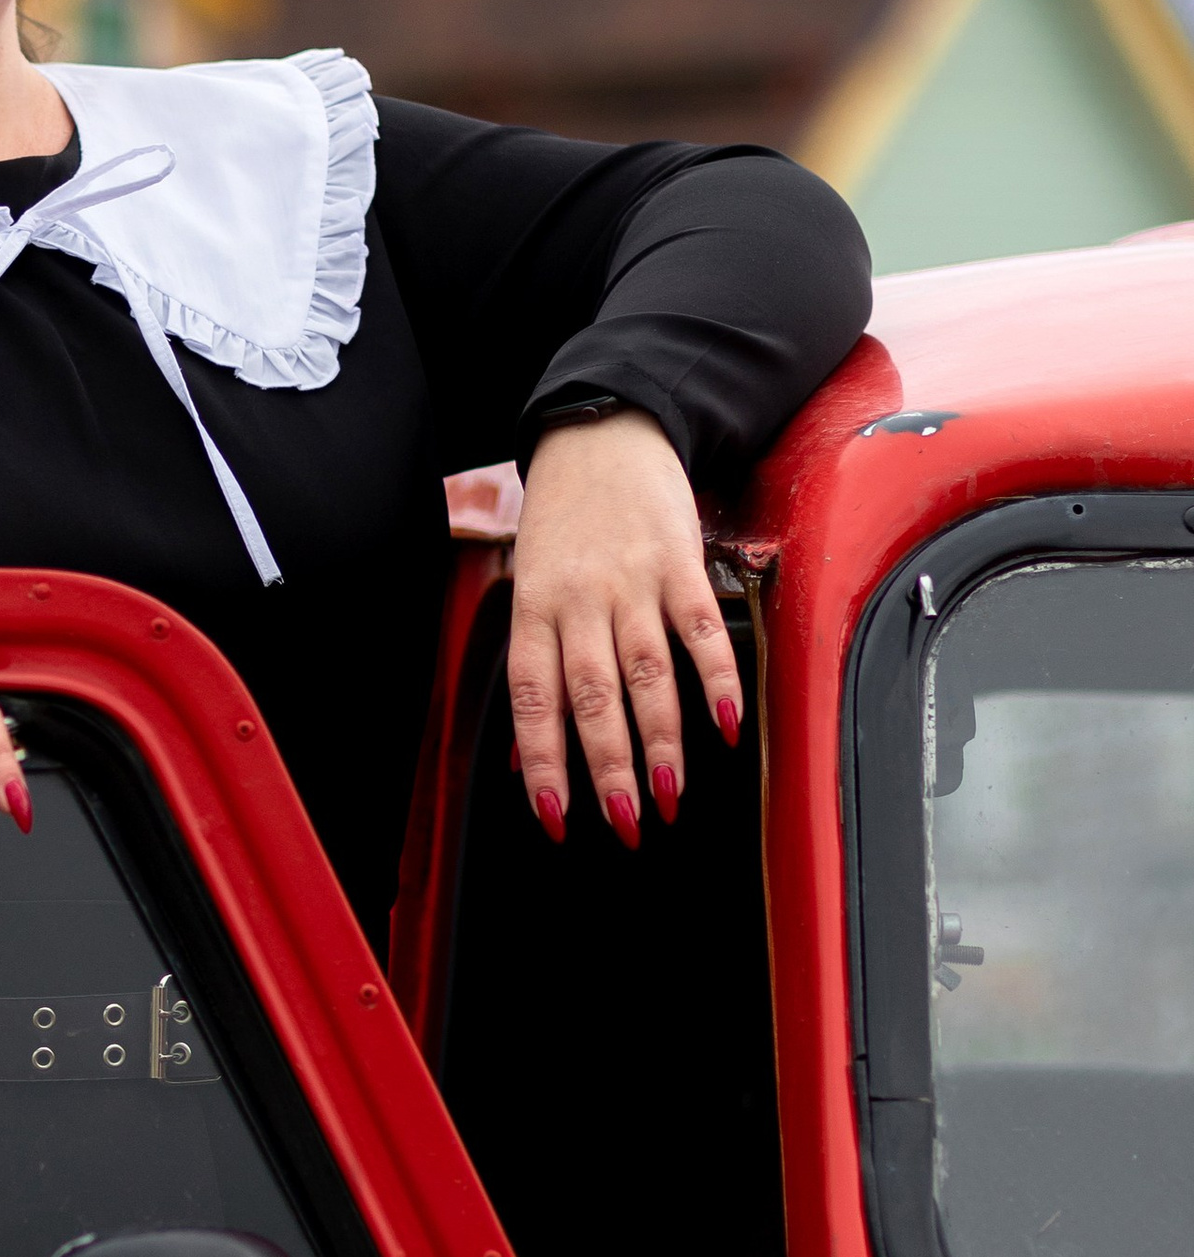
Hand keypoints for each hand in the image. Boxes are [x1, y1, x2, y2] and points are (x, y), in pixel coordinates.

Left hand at [506, 407, 740, 846]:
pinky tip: (728, 727)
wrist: (603, 434)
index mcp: (534, 609)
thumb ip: (537, 664)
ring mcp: (632, 581)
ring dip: (662, 740)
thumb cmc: (564, 522)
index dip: (543, 762)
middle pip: (593, 695)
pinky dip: (717, 680)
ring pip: (646, 673)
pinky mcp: (681, 563)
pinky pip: (700, 631)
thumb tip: (528, 758)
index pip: (534, 699)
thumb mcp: (530, 586)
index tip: (554, 817)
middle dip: (609, 767)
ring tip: (672, 793)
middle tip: (626, 823)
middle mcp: (580, 599)